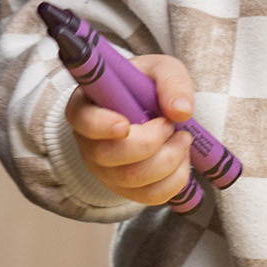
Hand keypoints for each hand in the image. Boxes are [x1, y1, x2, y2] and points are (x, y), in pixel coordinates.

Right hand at [64, 54, 196, 207]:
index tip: (125, 125)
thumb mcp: (159, 70)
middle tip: (170, 124)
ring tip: (183, 139)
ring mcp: (105, 170)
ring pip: (131, 179)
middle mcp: (89, 143)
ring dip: (167, 160)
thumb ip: (171, 82)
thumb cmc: (145, 86)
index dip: (101, 126)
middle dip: (149, 143)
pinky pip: (149, 196)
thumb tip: (181, 111)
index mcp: (86, 107)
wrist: (150, 109)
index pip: (83, 121)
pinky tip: (181, 159)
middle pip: (109, 156)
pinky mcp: (126, 188)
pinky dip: (174, 180)